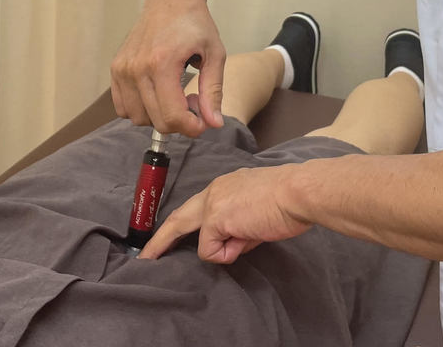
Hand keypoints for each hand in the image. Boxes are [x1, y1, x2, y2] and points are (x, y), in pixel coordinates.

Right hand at [111, 0, 226, 136]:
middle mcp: (136, 67)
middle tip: (194, 101)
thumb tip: (214, 124)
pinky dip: (141, 108)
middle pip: (155, 121)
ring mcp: (122, 68)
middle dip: (179, 121)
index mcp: (162, 63)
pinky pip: (123, 107)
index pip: (171, 117)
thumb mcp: (215, 54)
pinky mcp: (116, 68)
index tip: (204, 121)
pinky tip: (158, 93)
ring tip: (176, 95)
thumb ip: (213, 91)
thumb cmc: (195, 23)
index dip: (191, 127)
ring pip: (137, 118)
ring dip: (159, 116)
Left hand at [136, 165, 311, 262]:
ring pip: (200, 238)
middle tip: (145, 256)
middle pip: (178, 218)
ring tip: (253, 232)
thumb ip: (238, 226)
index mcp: (224, 186)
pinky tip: (250, 235)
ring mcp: (212, 204)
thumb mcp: (256, 213)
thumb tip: (231, 244)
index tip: (174, 235)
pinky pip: (212, 250)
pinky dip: (229, 252)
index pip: (197, 206)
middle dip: (160, 240)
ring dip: (226, 248)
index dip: (184, 222)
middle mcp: (214, 191)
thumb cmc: (287, 201)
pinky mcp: (214, 219)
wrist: (297, 193)